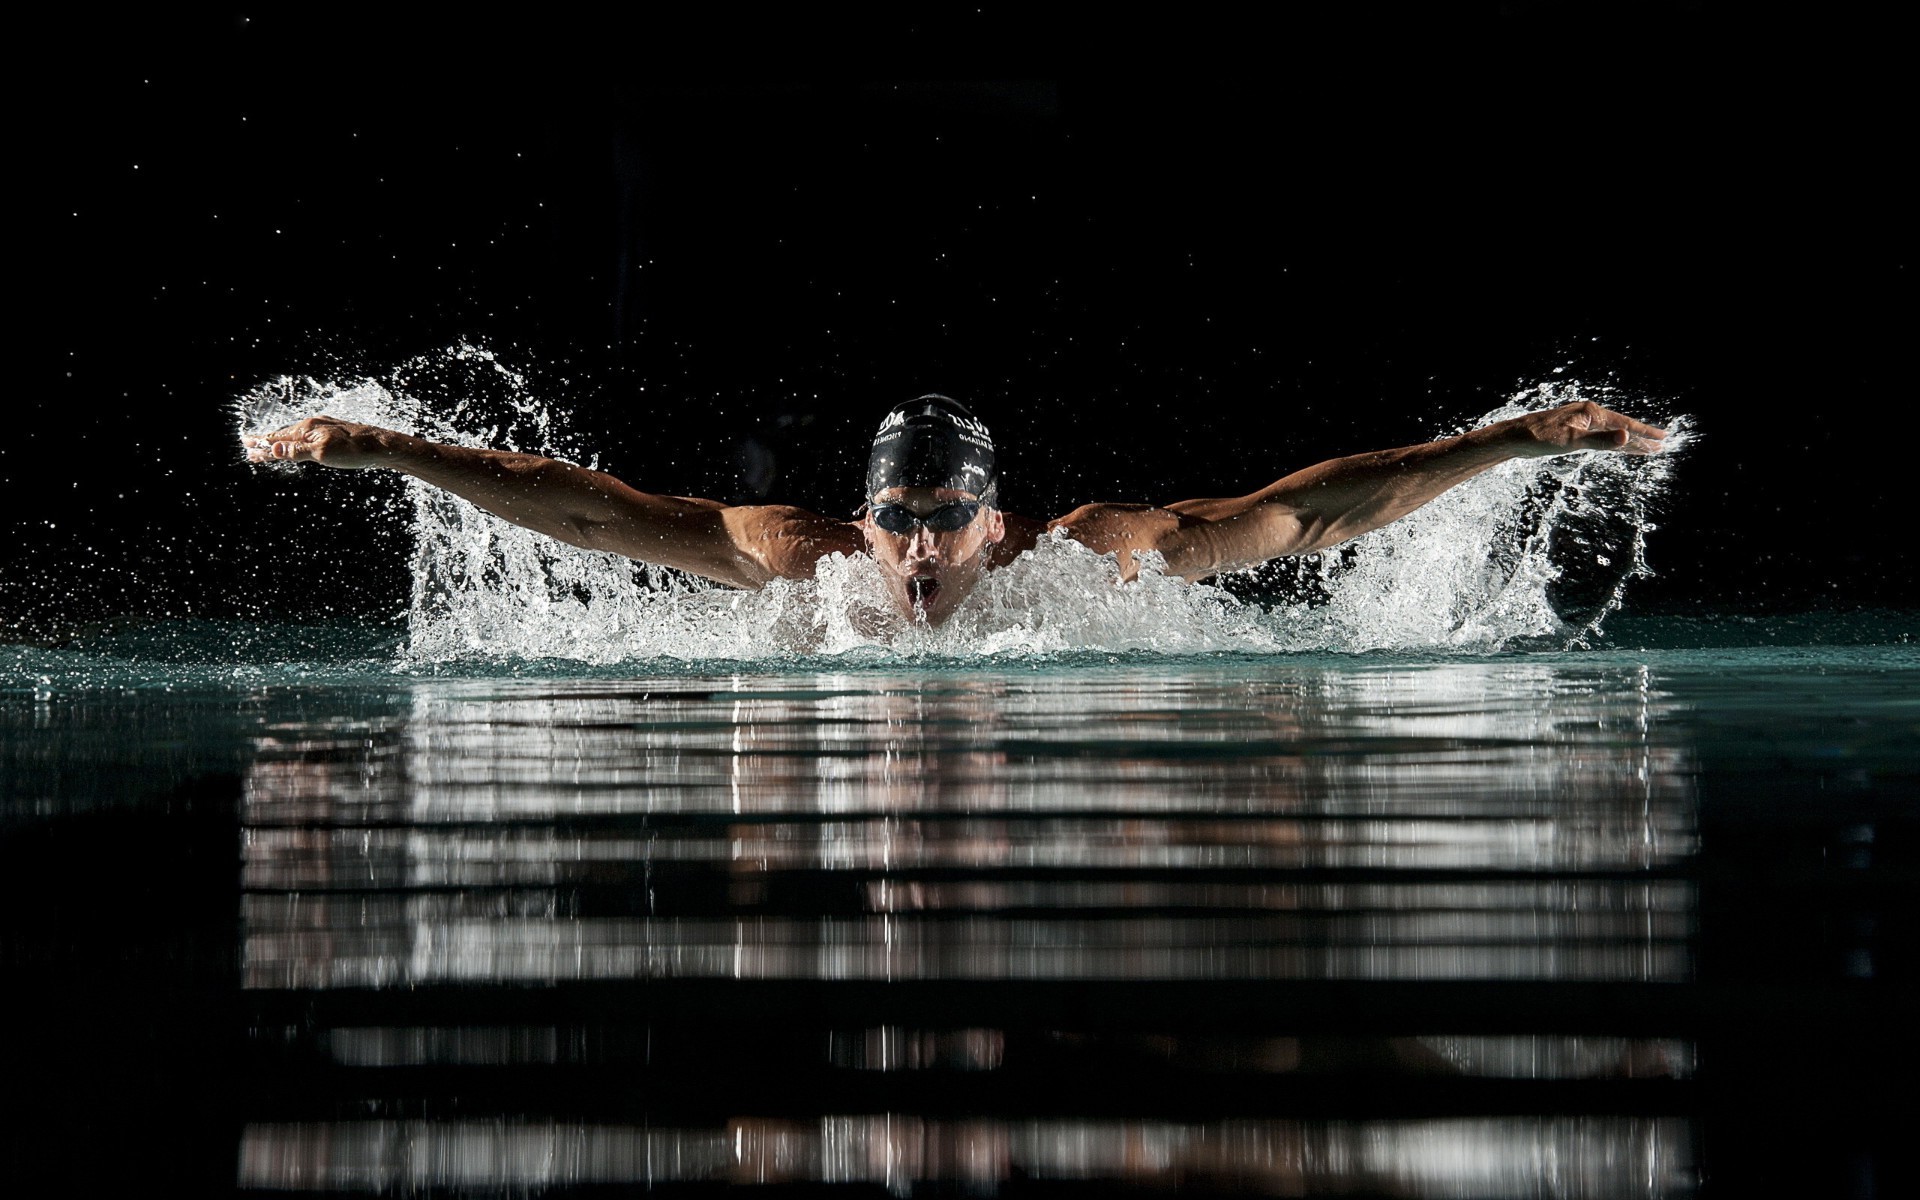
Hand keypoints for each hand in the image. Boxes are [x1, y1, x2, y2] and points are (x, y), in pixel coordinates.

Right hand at [241, 415, 393, 468]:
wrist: (383, 446)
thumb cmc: (355, 451)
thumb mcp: (323, 453)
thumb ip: (297, 451)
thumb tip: (273, 447)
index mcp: (307, 428)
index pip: (277, 438)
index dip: (261, 443)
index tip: (245, 445)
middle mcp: (314, 424)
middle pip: (284, 435)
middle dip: (266, 442)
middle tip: (249, 447)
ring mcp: (325, 427)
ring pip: (296, 435)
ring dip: (280, 442)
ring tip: (269, 447)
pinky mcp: (334, 433)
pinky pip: (307, 437)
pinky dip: (296, 442)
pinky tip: (299, 444)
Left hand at [1501, 401, 1666, 457]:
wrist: (1514, 438)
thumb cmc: (1540, 438)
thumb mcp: (1572, 441)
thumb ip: (1600, 441)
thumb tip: (1626, 437)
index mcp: (1591, 413)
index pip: (1625, 424)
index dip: (1644, 433)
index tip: (1663, 438)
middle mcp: (1588, 415)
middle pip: (1621, 429)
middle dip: (1640, 439)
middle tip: (1660, 447)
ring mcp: (1580, 423)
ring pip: (1611, 434)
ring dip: (1628, 443)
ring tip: (1646, 450)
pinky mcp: (1572, 432)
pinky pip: (1600, 439)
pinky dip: (1611, 444)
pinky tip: (1618, 448)